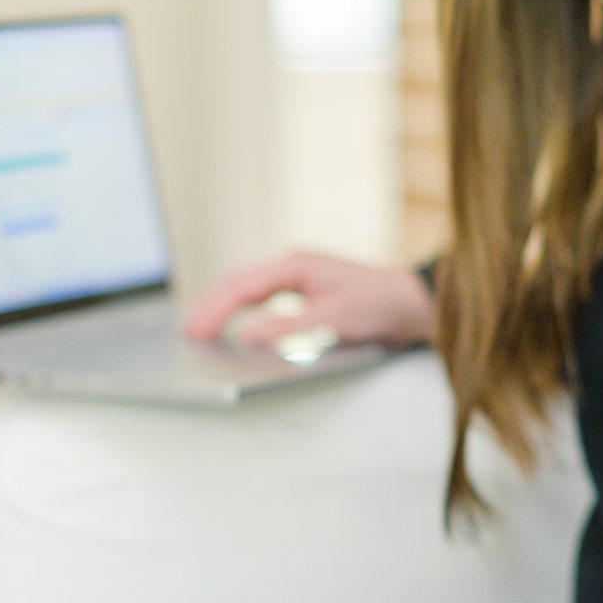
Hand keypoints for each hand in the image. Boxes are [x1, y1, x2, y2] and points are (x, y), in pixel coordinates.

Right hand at [182, 249, 432, 350]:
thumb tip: (246, 337)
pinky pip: (264, 305)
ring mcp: (298, 283)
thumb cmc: (380, 304)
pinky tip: (236, 335)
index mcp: (294, 265)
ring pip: (248, 294)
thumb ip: (288, 328)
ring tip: (201, 334)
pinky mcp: (306, 299)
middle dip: (210, 308)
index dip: (214, 310)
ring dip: (224, 312)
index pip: (241, 286)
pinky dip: (245, 318)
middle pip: (237, 285)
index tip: (195, 332)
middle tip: (187, 335)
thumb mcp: (333, 319)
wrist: (414, 304)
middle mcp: (292, 270)